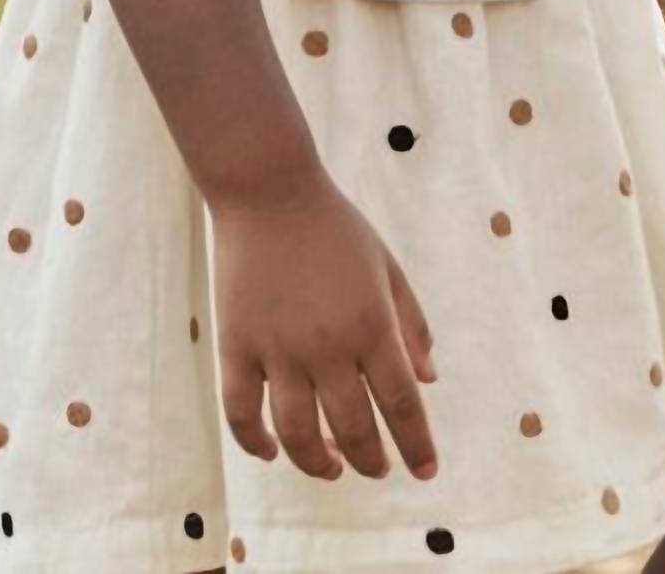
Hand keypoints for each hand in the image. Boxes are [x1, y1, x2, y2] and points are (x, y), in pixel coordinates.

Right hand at [209, 167, 439, 481]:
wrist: (269, 192)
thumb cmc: (336, 227)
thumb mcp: (387, 268)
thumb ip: (411, 325)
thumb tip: (428, 381)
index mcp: (371, 325)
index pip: (402, 405)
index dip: (417, 446)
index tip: (425, 471)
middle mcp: (327, 346)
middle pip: (354, 428)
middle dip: (372, 460)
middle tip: (379, 469)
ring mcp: (278, 350)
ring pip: (298, 434)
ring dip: (319, 463)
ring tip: (334, 467)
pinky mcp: (236, 347)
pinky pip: (242, 413)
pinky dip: (255, 443)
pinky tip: (272, 451)